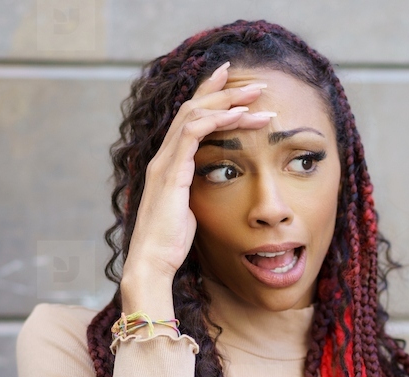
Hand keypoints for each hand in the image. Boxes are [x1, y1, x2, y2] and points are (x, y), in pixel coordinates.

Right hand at [125, 60, 275, 282]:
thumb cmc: (171, 243)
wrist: (152, 262)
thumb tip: (214, 187)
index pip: (188, 117)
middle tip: (255, 83)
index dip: (210, 96)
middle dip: (224, 90)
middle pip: (192, 107)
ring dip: (228, 101)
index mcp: (168, 163)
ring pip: (194, 113)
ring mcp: (164, 162)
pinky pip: (194, 132)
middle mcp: (163, 156)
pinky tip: (241, 116)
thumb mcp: (190, 211)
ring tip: (256, 96)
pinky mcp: (171, 172)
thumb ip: (197, 192)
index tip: (234, 83)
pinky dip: (219, 120)